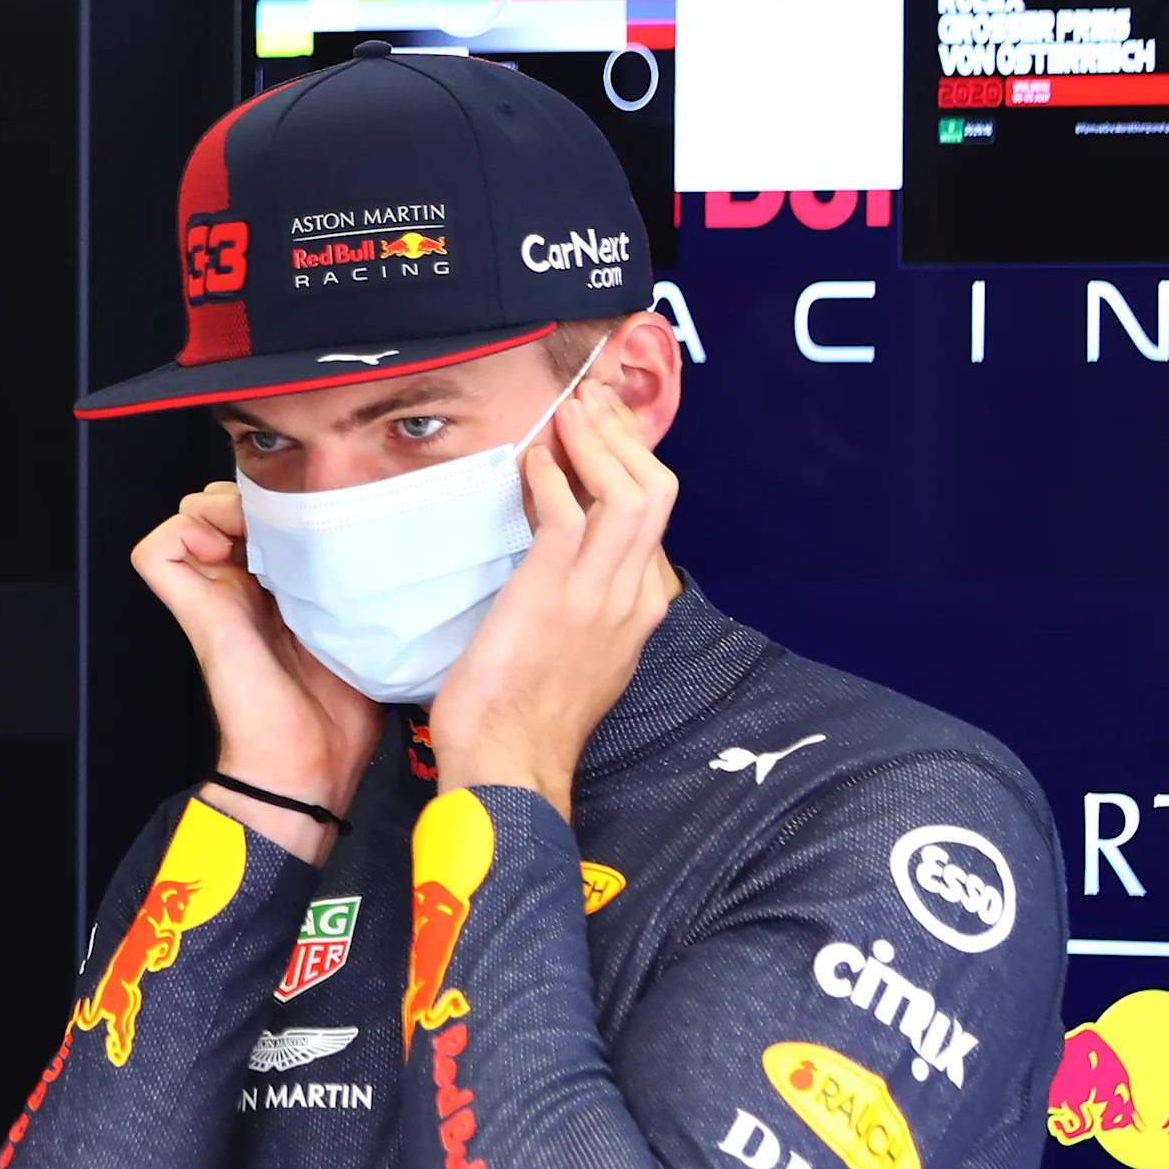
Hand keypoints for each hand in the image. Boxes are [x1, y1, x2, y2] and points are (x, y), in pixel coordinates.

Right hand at [131, 482, 379, 863]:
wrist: (310, 765)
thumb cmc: (339, 714)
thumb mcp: (364, 627)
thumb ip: (360, 584)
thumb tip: (384, 537)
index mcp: (279, 589)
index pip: (263, 512)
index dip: (281, 496)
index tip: (317, 507)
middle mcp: (241, 585)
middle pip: (224, 502)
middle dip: (252, 494)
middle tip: (288, 518)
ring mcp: (212, 595)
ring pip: (189, 512)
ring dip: (220, 505)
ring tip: (256, 530)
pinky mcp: (193, 610)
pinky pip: (156, 550)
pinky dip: (182, 533)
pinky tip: (223, 548)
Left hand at [427, 389, 677, 818]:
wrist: (510, 766)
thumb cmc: (527, 720)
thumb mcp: (579, 656)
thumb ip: (588, 609)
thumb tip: (566, 564)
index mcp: (642, 611)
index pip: (654, 520)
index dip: (631, 467)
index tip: (604, 436)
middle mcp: (633, 597)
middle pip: (658, 492)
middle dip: (626, 438)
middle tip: (592, 402)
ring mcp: (599, 594)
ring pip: (628, 492)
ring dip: (597, 442)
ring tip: (570, 411)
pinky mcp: (555, 593)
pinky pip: (568, 513)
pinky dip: (553, 475)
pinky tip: (533, 459)